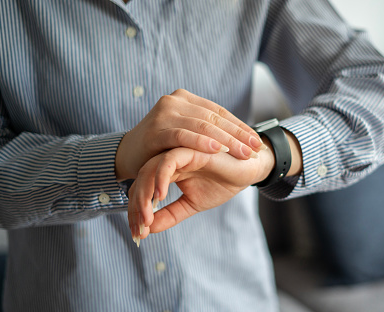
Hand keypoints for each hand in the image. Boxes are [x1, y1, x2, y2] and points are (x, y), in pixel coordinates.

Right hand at [115, 89, 263, 180]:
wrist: (126, 155)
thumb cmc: (160, 147)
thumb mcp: (185, 134)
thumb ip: (205, 130)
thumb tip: (239, 135)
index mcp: (186, 99)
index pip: (220, 112)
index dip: (240, 126)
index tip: (258, 142)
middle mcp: (175, 100)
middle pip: (214, 118)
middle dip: (238, 135)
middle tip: (256, 149)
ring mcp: (165, 113)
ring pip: (202, 126)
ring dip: (226, 140)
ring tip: (244, 152)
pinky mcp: (156, 129)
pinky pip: (183, 135)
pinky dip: (201, 142)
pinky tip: (218, 150)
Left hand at [127, 145, 274, 245]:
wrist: (249, 172)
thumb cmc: (222, 183)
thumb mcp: (192, 204)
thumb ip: (170, 214)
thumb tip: (148, 230)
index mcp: (167, 170)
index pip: (143, 188)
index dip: (137, 211)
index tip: (137, 234)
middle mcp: (169, 159)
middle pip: (141, 178)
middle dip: (137, 206)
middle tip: (139, 229)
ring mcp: (178, 152)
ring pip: (150, 169)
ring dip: (145, 194)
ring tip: (146, 217)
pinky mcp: (191, 149)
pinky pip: (169, 160)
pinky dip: (160, 176)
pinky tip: (160, 195)